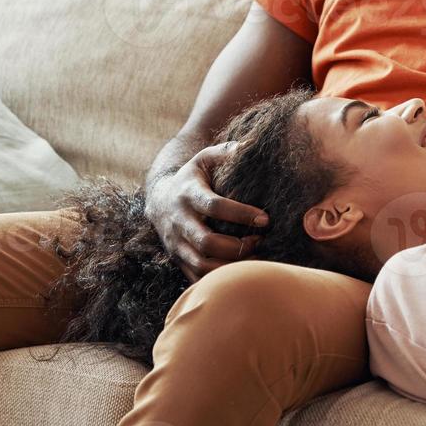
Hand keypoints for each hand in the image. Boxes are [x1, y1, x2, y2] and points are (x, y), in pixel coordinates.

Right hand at [146, 141, 268, 282]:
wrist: (159, 199)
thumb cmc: (192, 177)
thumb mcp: (204, 158)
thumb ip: (226, 150)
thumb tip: (250, 145)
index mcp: (187, 194)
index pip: (214, 206)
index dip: (241, 214)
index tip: (266, 218)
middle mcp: (178, 221)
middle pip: (206, 241)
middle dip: (238, 246)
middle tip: (261, 241)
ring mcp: (176, 243)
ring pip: (201, 264)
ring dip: (231, 266)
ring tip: (255, 257)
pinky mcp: (178, 259)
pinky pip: (197, 278)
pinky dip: (220, 279)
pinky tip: (241, 272)